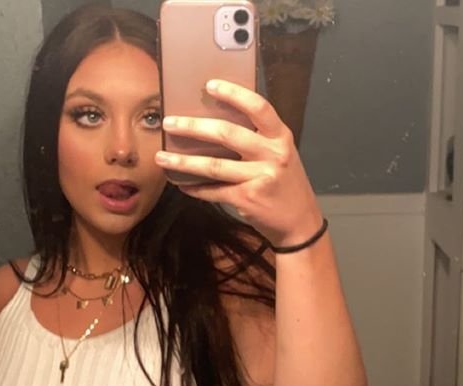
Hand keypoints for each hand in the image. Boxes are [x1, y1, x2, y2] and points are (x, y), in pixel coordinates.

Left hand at [154, 79, 323, 247]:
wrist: (300, 223)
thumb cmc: (285, 185)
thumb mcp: (281, 156)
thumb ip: (258, 140)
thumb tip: (216, 125)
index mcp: (281, 137)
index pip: (259, 108)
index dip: (234, 94)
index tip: (209, 85)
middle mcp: (272, 155)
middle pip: (227, 134)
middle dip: (193, 127)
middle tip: (168, 123)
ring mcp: (260, 178)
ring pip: (214, 166)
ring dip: (184, 162)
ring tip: (162, 157)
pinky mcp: (248, 200)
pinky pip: (215, 191)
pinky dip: (196, 189)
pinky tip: (182, 185)